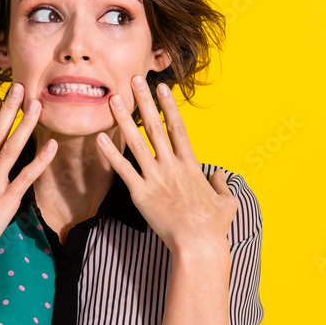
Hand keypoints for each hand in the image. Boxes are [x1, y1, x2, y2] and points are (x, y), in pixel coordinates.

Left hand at [95, 75, 236, 253]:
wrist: (198, 245)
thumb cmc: (213, 227)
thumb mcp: (226, 202)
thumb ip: (221, 184)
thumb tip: (218, 174)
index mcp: (190, 165)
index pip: (178, 127)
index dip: (169, 106)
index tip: (162, 87)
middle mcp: (171, 166)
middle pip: (154, 126)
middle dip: (144, 101)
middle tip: (134, 79)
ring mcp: (155, 179)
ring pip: (136, 142)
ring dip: (124, 119)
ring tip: (113, 99)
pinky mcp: (141, 194)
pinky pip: (123, 170)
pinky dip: (110, 153)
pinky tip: (99, 137)